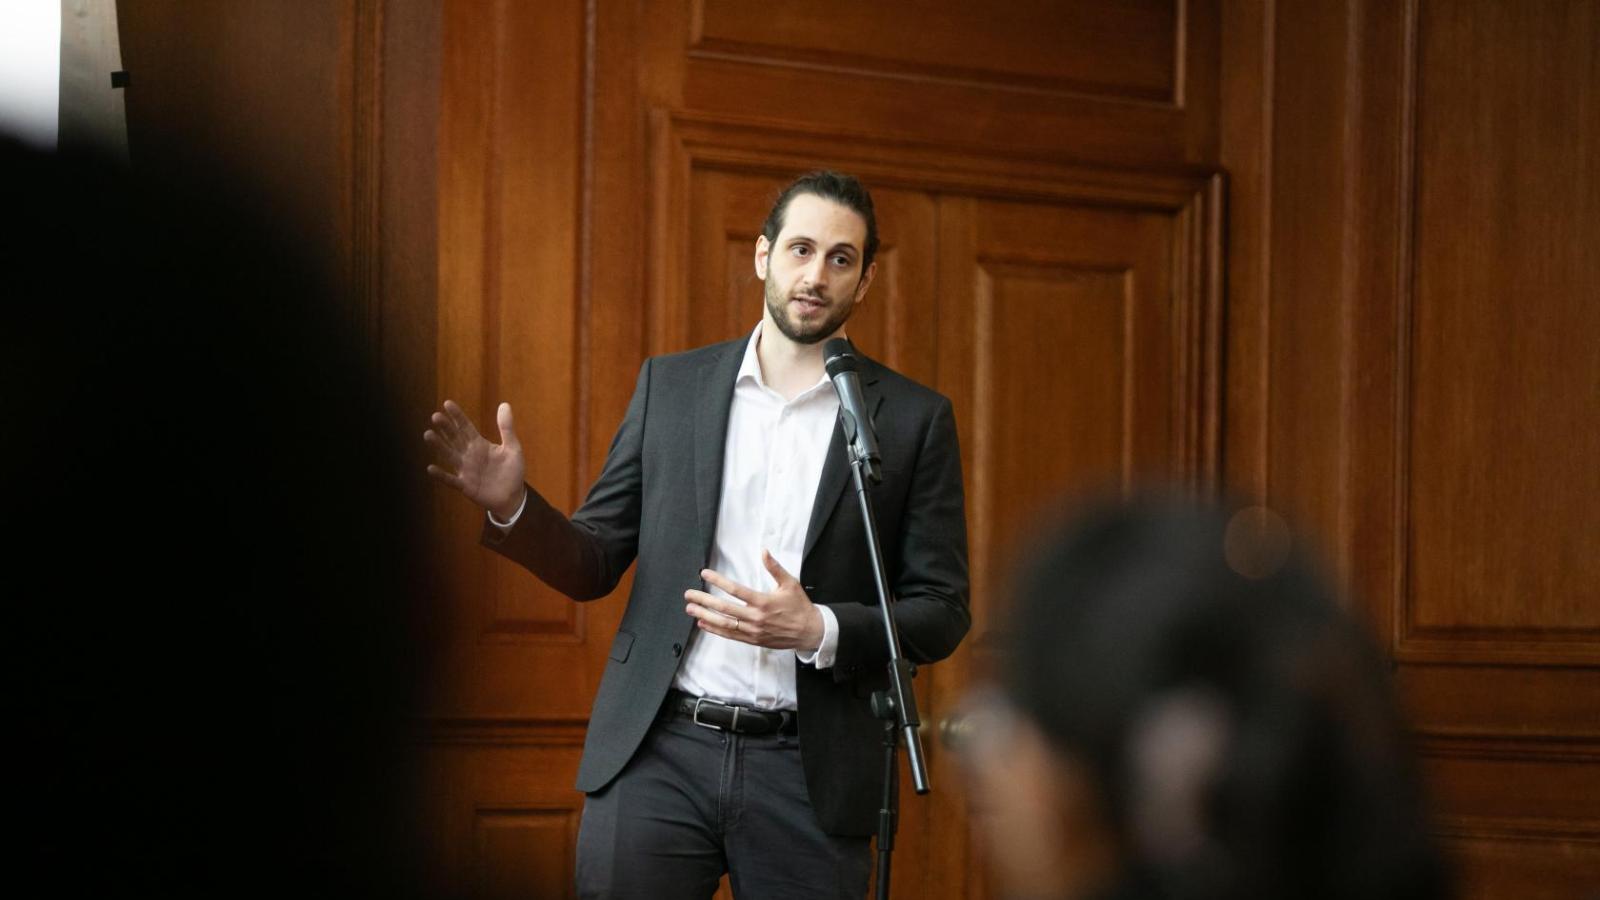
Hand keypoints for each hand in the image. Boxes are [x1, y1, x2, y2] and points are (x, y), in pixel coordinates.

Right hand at [423, 400, 526, 519]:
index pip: (466, 427)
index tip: (447, 404)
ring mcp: (465, 470)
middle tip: (435, 416)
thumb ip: (507, 428)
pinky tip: (431, 468)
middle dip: (446, 428)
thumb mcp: (513, 448)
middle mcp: (469, 455)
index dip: (457, 416)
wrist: (513, 496)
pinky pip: (451, 480)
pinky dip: (441, 475)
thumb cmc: (512, 471)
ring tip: (428, 434)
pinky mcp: (465, 485)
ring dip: (439, 446)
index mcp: (479, 444)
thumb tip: (504, 404)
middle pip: (455, 439)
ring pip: (450, 455)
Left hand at [685, 551, 822, 650]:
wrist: (809, 632)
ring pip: (724, 623)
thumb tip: (763, 551)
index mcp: (763, 602)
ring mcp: (753, 631)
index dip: (718, 581)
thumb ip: (774, 568)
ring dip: (705, 616)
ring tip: (690, 609)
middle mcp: (755, 617)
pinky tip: (703, 623)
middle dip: (704, 600)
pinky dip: (715, 629)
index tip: (705, 574)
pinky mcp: (753, 640)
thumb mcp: (790, 583)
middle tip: (689, 595)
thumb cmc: (799, 606)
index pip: (735, 590)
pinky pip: (730, 635)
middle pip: (724, 608)